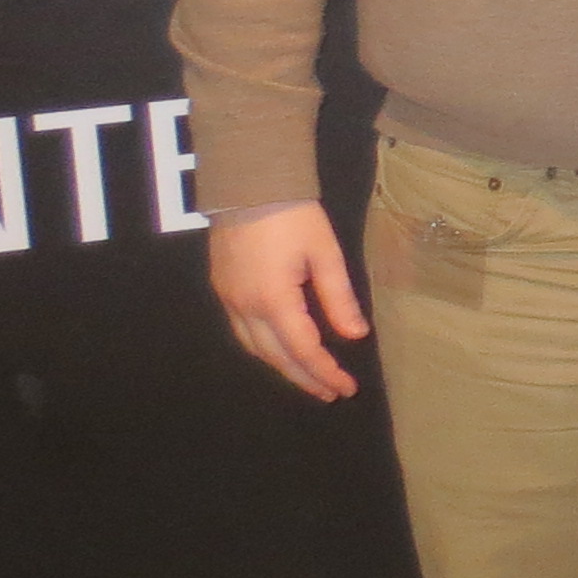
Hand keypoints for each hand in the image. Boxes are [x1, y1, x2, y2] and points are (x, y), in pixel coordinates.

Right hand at [207, 202, 370, 399]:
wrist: (247, 184)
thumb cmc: (292, 215)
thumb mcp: (325, 253)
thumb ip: (339, 298)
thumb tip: (355, 335)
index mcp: (274, 300)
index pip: (304, 349)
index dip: (326, 372)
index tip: (347, 388)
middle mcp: (245, 307)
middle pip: (276, 356)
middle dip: (305, 378)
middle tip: (330, 393)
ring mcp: (229, 300)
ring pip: (255, 348)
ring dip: (282, 367)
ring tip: (309, 378)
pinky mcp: (222, 289)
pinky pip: (243, 332)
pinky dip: (264, 349)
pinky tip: (280, 350)